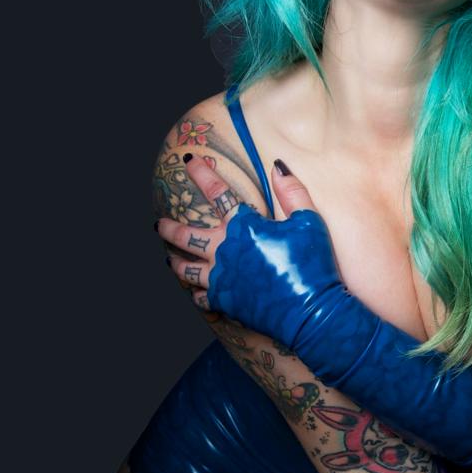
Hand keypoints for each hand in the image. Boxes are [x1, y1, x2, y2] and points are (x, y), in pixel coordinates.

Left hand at [156, 155, 346, 345]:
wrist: (311, 311)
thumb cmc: (312, 264)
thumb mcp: (308, 221)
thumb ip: (291, 192)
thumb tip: (277, 166)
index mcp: (243, 227)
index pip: (217, 192)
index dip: (201, 173)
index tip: (189, 161)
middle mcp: (224, 250)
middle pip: (186, 235)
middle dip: (169, 228)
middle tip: (158, 224)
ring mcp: (220, 277)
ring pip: (185, 269)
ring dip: (175, 262)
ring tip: (169, 258)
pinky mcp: (223, 301)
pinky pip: (200, 297)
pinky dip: (196, 293)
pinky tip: (194, 292)